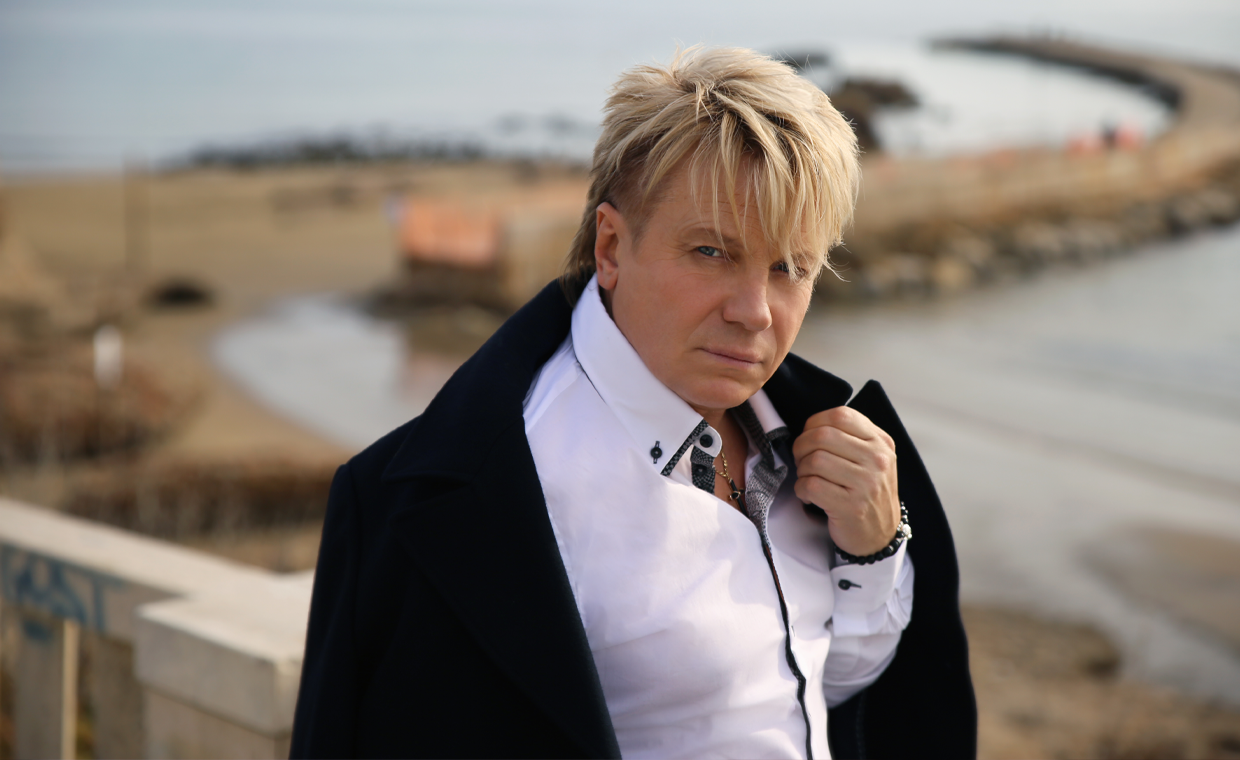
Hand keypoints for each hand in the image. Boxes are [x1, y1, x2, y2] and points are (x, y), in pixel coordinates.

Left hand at [792, 406, 899, 556]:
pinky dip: (802, 490)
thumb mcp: (872, 459)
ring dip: (802, 470)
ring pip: (815, 460)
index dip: (814, 423)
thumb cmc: (867, 493)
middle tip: (802, 460)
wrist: (880, 536)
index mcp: (880, 442)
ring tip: (808, 479)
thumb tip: (813, 425)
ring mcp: (866, 483)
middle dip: (802, 447)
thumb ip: (851, 437)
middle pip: (822, 436)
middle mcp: (877, 460)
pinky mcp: (851, 506)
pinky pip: (811, 486)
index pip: (840, 415)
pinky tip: (809, 496)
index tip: (809, 437)